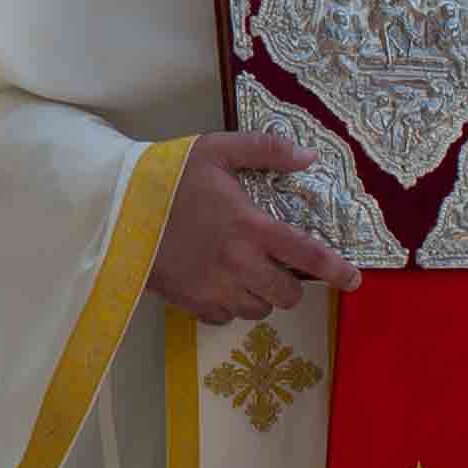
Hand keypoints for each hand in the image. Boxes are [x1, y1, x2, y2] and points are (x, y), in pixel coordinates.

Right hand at [149, 134, 356, 323]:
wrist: (113, 208)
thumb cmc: (167, 176)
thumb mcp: (216, 149)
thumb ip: (266, 150)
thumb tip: (309, 158)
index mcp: (251, 227)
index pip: (308, 256)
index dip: (337, 270)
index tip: (353, 279)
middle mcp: (239, 264)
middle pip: (287, 295)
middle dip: (291, 285)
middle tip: (277, 266)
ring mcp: (214, 288)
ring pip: (258, 310)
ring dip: (261, 297)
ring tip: (246, 275)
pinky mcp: (190, 302)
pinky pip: (225, 318)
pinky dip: (229, 306)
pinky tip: (219, 284)